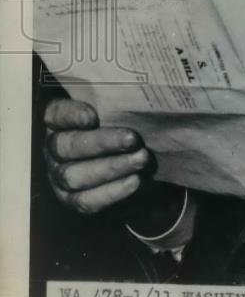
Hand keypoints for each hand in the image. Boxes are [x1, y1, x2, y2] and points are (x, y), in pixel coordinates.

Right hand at [43, 99, 150, 214]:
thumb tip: (132, 95)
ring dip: (111, 168)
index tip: (92, 116)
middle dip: (102, 143)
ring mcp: (59, 176)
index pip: (56, 114)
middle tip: (132, 139)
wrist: (132, 159)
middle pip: (67, 146)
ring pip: (74, 175)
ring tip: (141, 159)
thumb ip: (115, 102)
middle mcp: (53, 149)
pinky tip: (135, 181)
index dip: (71, 115)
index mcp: (58, 121)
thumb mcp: (115, 110)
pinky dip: (111, 192)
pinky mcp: (72, 199)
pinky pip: (85, 201)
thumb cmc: (121, 124)